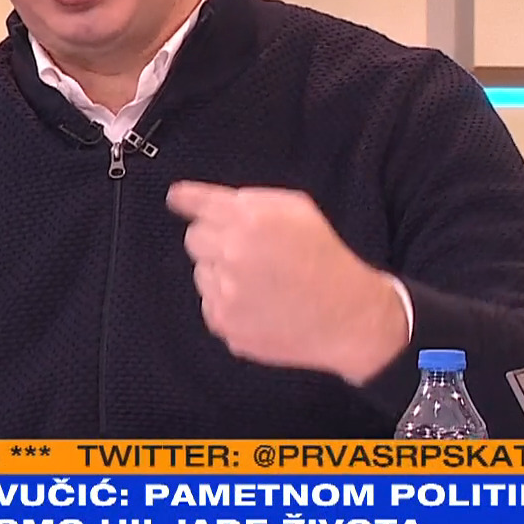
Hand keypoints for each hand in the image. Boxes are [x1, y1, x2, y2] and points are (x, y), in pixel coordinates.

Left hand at [166, 181, 407, 384]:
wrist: (346, 315)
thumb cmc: (324, 258)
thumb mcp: (298, 210)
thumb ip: (249, 200)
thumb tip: (198, 201)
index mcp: (251, 219)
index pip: (200, 206)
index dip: (186, 201)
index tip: (176, 200)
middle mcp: (233, 253)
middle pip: (194, 239)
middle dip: (214, 241)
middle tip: (245, 252)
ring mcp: (226, 291)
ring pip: (201, 274)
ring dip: (221, 274)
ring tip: (261, 282)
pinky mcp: (225, 323)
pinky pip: (209, 306)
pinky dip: (227, 305)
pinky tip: (259, 305)